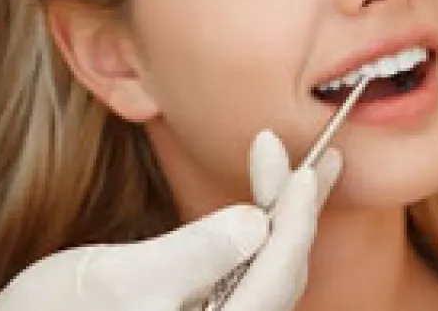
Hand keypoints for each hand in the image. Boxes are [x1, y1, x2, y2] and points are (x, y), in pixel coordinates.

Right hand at [0, 130, 341, 310]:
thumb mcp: (114, 280)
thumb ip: (191, 255)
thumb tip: (258, 223)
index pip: (276, 277)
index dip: (295, 218)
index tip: (304, 165)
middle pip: (282, 278)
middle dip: (298, 214)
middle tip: (324, 155)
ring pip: (269, 281)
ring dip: (284, 223)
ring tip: (303, 171)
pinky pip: (248, 283)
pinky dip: (258, 241)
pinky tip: (261, 209)